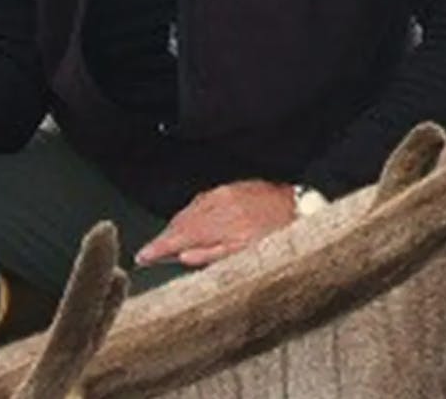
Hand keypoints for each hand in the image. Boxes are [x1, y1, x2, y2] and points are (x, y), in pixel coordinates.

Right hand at [135, 179, 294, 267]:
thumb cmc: (279, 236)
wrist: (302, 208)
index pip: (180, 237)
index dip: (158, 248)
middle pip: (181, 222)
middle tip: (149, 253)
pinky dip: (191, 213)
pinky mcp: (230, 188)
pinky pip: (201, 201)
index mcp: (220, 224)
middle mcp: (217, 205)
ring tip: (166, 242)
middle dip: (163, 238)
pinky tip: (189, 222)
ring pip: (189, 210)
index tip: (142, 257)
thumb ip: (213, 255)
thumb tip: (183, 256)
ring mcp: (223, 194)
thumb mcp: (248, 256)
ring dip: (176, 226)